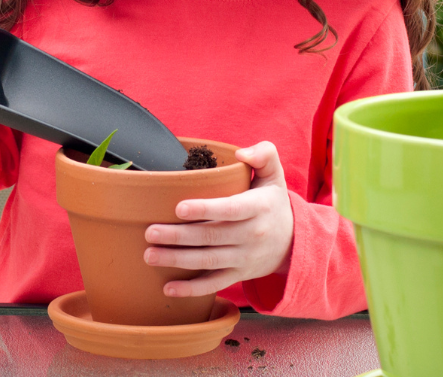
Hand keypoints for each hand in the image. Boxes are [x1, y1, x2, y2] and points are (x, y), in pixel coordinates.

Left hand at [143, 141, 294, 297]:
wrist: (293, 244)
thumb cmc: (272, 203)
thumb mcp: (274, 176)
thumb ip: (264, 155)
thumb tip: (241, 153)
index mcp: (258, 208)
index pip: (230, 209)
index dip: (205, 210)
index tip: (179, 208)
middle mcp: (252, 235)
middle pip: (212, 237)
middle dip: (179, 236)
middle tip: (150, 232)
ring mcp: (244, 258)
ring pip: (208, 261)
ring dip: (177, 260)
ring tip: (150, 255)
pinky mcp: (238, 275)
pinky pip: (214, 284)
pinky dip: (192, 289)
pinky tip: (168, 288)